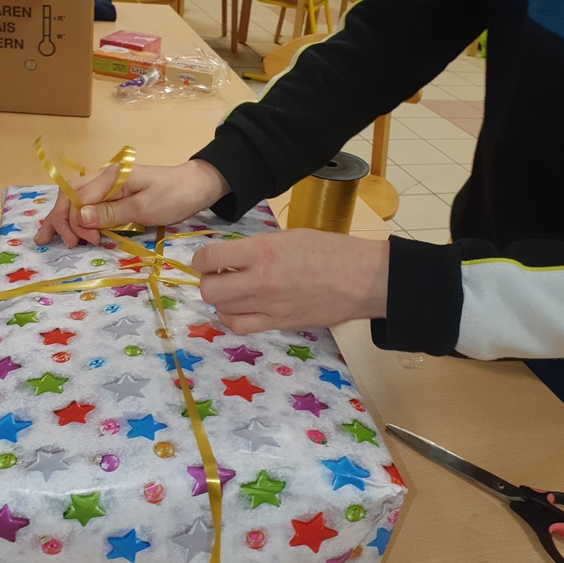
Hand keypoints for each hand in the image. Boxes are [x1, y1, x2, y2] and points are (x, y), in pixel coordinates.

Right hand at [34, 159, 229, 248]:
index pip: (77, 199)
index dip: (75, 222)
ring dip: (62, 219)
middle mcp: (104, 178)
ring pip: (74, 200)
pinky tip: (66, 228)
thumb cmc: (174, 196)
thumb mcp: (144, 208)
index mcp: (110, 177)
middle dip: (60, 220)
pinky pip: (88, 204)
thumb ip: (111, 213)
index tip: (89, 241)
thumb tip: (79, 217)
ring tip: (46, 237)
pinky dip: (75, 217)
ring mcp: (108, 186)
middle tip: (63, 244)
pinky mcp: (115, 195)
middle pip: (69, 196)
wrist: (196, 186)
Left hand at [193, 229, 389, 333]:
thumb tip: (233, 258)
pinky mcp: (278, 324)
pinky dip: (232, 317)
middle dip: (208, 281)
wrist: (362, 279)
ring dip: (220, 299)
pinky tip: (240, 308)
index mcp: (263, 252)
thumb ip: (258, 248)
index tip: (207, 260)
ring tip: (232, 290)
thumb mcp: (289, 236)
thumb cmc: (331, 251)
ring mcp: (268, 306)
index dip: (202, 259)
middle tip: (219, 275)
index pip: (210, 258)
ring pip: (221, 309)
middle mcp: (260, 281)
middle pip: (209, 289)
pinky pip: (240, 326)